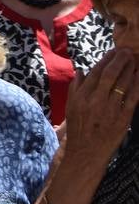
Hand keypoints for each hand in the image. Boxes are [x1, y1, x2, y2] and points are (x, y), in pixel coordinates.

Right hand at [62, 48, 138, 173]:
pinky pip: (132, 98)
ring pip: (123, 84)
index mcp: (81, 96)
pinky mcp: (123, 118)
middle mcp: (95, 101)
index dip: (106, 60)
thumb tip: (81, 71)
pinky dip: (137, 86)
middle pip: (110, 75)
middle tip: (127, 51)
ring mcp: (110, 109)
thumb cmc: (78, 128)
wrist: (86, 151)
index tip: (113, 51)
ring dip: (130, 70)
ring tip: (134, 60)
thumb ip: (75, 88)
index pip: (95, 73)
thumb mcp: (70, 107)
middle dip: (120, 60)